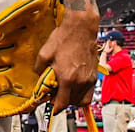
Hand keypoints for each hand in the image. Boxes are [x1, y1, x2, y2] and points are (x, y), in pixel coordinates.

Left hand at [36, 0, 99, 114]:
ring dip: (73, 99)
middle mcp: (80, 81)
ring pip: (82, 100)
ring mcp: (89, 78)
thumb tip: (39, 77)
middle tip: (56, 94)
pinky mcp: (94, 74)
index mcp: (67, 77)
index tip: (52, 107)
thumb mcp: (45, 53)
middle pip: (72, 103)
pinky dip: (82, 93)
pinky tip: (75, 85)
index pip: (62, 103)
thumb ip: (39, 69)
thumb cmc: (65, 37)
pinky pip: (90, 92)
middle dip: (63, 102)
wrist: (81, 26)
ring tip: (66, 91)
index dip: (55, 108)